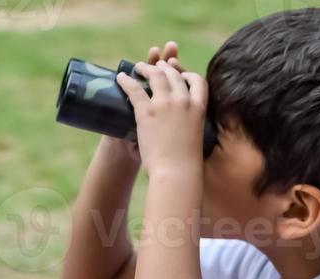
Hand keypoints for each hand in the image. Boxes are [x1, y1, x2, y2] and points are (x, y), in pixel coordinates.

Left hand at [115, 43, 206, 177]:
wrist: (176, 172)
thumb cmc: (186, 163)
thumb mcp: (195, 137)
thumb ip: (191, 125)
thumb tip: (185, 129)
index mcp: (199, 106)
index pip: (197, 81)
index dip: (187, 75)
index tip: (181, 74)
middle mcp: (183, 100)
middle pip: (174, 74)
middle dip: (164, 67)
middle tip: (156, 66)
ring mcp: (165, 103)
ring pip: (155, 75)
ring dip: (146, 68)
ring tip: (138, 67)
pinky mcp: (147, 111)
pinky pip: (135, 89)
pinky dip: (127, 81)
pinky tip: (121, 77)